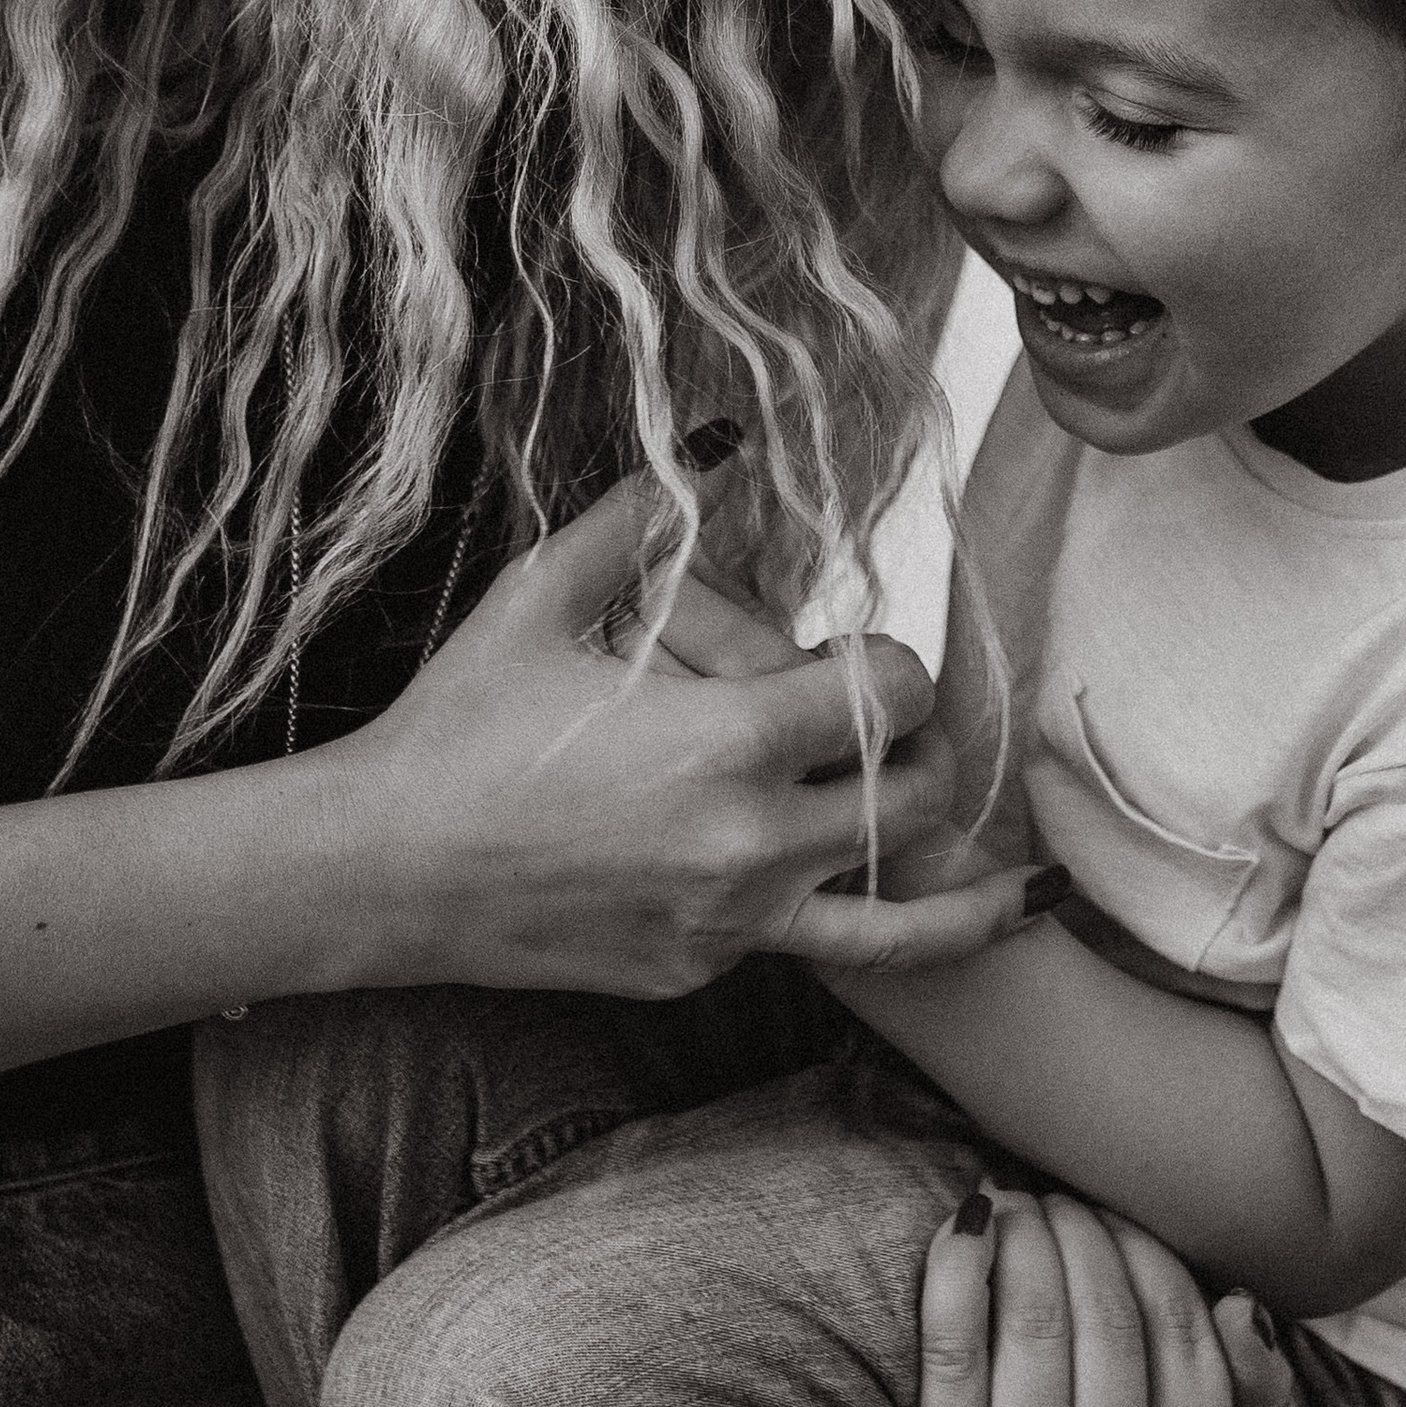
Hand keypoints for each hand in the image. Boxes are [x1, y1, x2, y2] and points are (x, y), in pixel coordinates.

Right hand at [315, 462, 1052, 1001]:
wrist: (381, 870)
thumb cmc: (458, 724)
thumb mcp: (543, 596)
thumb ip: (647, 513)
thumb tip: (718, 436)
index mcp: (728, 743)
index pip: (892, 694)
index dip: (893, 664)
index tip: (858, 654)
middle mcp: (750, 845)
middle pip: (915, 792)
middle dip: (923, 751)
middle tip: (904, 732)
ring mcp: (730, 924)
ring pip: (895, 905)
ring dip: (950, 879)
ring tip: (1023, 889)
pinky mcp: (698, 970)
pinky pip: (802, 944)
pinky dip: (835, 915)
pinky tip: (881, 913)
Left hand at [900, 1187, 1297, 1406]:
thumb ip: (1241, 1396)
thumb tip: (1236, 1303)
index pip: (1185, 1340)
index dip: (1152, 1255)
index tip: (1121, 1218)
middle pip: (1111, 1321)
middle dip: (1086, 1232)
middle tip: (1064, 1197)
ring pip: (1036, 1321)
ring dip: (1030, 1236)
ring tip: (1020, 1203)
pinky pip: (952, 1344)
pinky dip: (959, 1267)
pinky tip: (967, 1225)